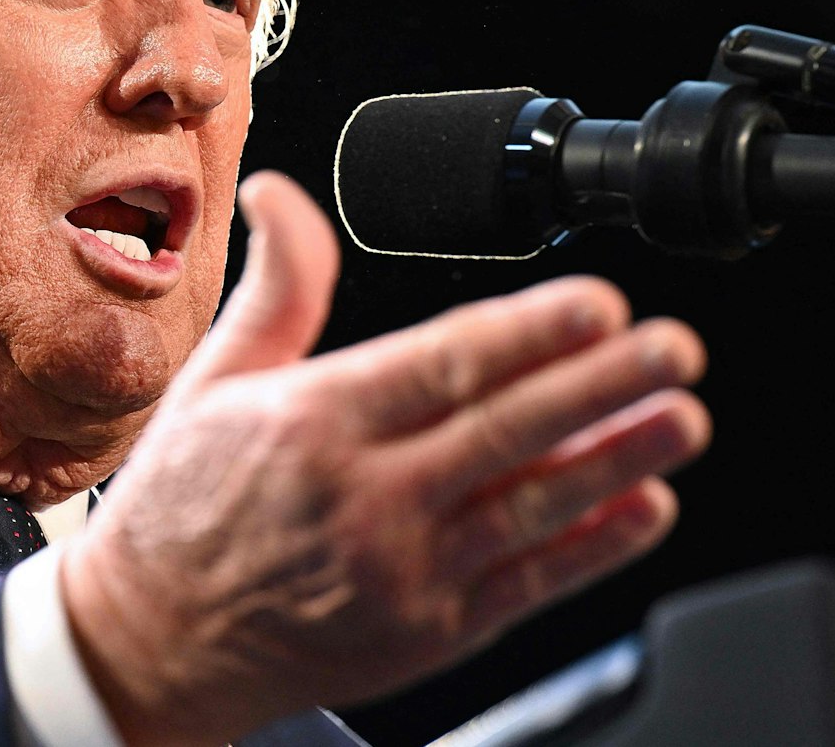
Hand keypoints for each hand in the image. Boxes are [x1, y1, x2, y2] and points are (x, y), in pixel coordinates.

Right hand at [61, 171, 710, 746]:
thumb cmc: (182, 507)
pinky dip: (592, 546)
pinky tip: (640, 507)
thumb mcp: (213, 382)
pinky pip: (527, 582)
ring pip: (530, 505)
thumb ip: (276, 288)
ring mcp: (401, 570)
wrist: (154, 641)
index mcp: (309, 425)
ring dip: (617, 460)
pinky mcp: (427, 629)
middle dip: (600, 383)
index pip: (439, 367)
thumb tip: (281, 194)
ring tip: (679, 418)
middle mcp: (361, 498)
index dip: (528, 333)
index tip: (596, 303)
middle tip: (671, 346)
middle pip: (504, 431)